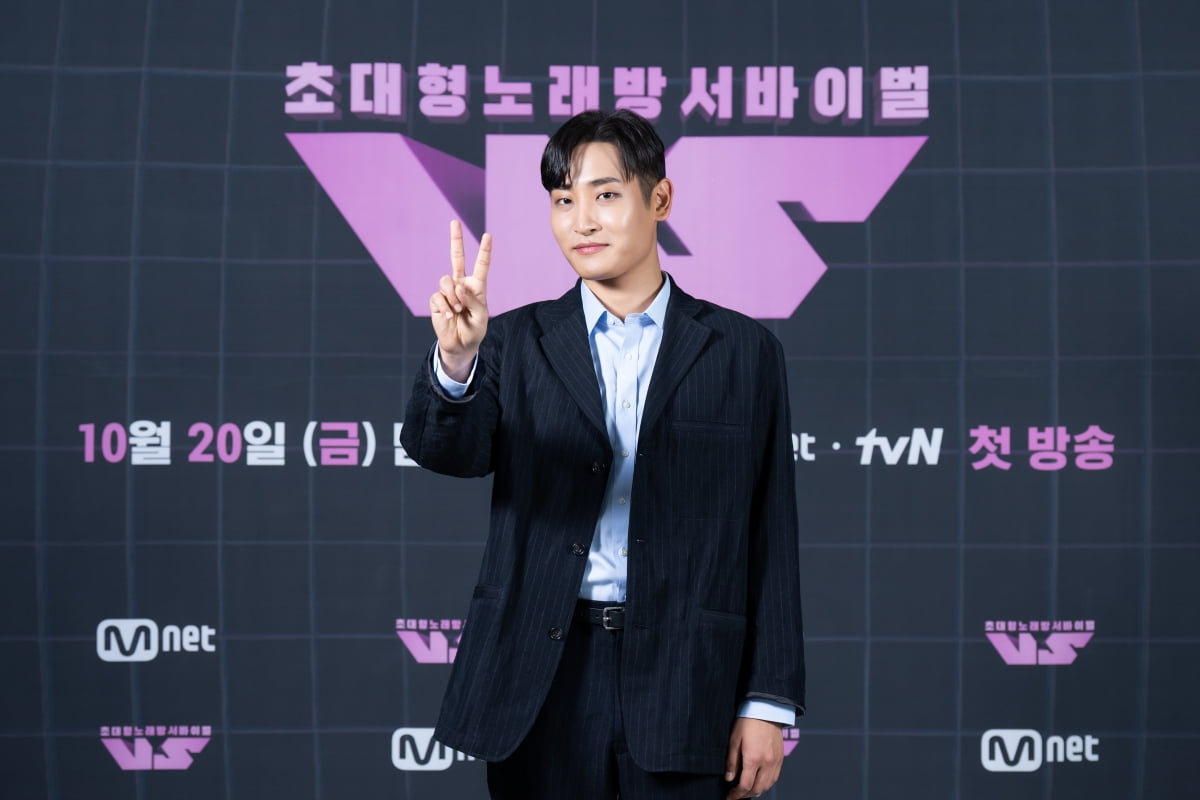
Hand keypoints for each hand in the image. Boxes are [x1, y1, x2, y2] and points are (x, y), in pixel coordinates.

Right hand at [430, 220, 491, 381]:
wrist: (460, 345)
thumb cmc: (475, 330)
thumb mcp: (481, 316)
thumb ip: (473, 300)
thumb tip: (458, 287)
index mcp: (477, 287)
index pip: (481, 265)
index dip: (484, 251)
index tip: (488, 235)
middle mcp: (461, 285)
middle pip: (457, 258)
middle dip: (455, 240)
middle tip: (454, 222)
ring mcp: (448, 292)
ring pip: (446, 280)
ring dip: (452, 296)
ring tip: (457, 310)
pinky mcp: (436, 301)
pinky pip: (438, 296)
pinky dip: (445, 307)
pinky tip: (449, 316)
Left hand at [724, 718, 783, 798]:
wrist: (766, 709)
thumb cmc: (748, 721)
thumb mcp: (734, 740)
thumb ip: (732, 762)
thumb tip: (729, 778)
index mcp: (753, 758)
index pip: (744, 785)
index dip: (736, 794)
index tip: (729, 797)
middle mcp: (766, 763)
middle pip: (757, 789)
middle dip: (745, 795)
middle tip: (736, 795)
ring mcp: (775, 761)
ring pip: (767, 785)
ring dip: (756, 791)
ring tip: (747, 792)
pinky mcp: (781, 758)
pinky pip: (775, 778)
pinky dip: (766, 784)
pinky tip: (760, 784)